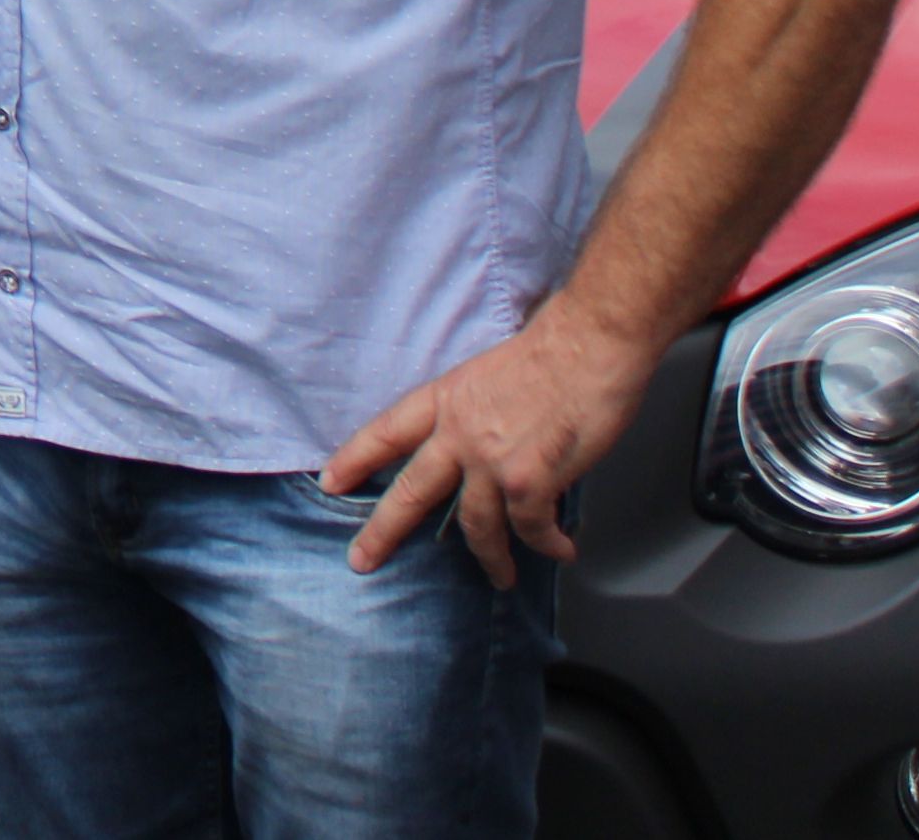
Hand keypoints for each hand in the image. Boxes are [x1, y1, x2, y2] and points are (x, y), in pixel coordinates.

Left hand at [322, 295, 649, 589]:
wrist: (588, 342)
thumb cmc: (551, 352)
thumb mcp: (488, 376)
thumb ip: (474, 416)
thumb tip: (481, 453)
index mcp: (447, 399)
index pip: (388, 431)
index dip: (356, 457)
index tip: (330, 481)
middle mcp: (459, 433)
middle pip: (411, 490)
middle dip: (383, 531)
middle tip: (362, 559)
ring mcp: (491, 460)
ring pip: (475, 526)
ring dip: (491, 558)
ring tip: (500, 576)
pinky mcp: (528, 481)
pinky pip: (531, 530)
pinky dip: (547, 545)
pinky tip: (560, 550)